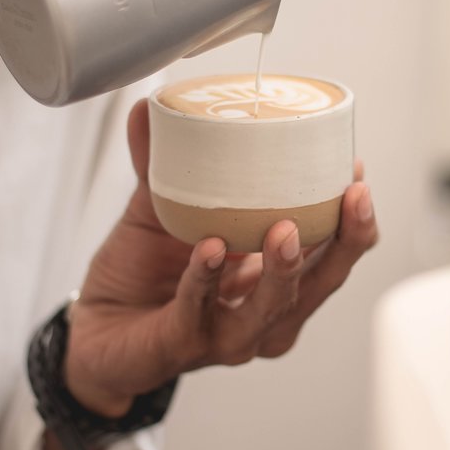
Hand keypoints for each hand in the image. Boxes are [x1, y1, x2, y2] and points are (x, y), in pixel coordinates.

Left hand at [64, 99, 378, 416]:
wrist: (93, 329)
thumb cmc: (142, 274)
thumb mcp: (159, 209)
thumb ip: (161, 162)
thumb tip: (153, 105)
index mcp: (275, 276)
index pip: (332, 251)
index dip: (353, 218)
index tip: (356, 172)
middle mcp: (265, 312)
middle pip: (324, 282)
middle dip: (346, 241)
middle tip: (353, 196)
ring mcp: (230, 335)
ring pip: (274, 308)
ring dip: (286, 269)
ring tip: (287, 229)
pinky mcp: (185, 344)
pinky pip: (200, 310)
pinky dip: (206, 279)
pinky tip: (209, 249)